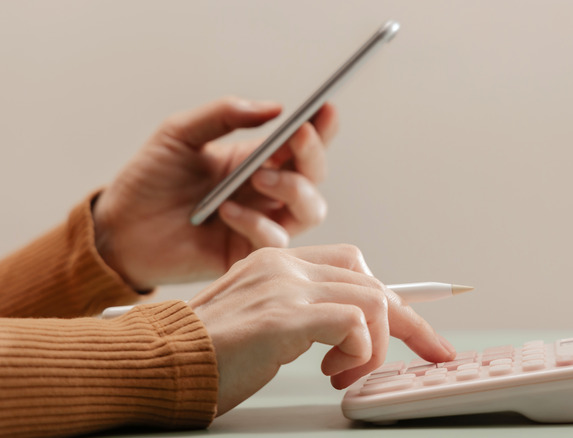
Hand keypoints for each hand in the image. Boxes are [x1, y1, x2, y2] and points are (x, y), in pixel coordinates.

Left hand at [93, 96, 337, 289]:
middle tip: (296, 139)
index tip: (325, 109)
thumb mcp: (180, 133)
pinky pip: (275, 240)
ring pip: (310, 210)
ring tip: (260, 177)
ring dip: (294, 189)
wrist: (118, 228)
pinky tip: (228, 211)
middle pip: (314, 176)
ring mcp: (260, 223)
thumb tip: (274, 108)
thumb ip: (224, 115)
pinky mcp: (246, 253)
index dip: (321, 128)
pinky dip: (258, 223)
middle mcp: (265, 192)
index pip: (301, 143)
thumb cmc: (149, 180)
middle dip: (312, 155)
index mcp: (256, 160)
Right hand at [188, 244, 456, 414]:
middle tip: (427, 354)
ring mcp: (285, 287)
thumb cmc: (208, 354)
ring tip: (344, 373)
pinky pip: (355, 322)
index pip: (355, 267)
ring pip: (375, 300)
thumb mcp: (265, 322)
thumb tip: (352, 329)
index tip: (423, 327)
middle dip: (409, 326)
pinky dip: (360, 352)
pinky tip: (333, 372)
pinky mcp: (284, 316)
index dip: (396, 299)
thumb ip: (304, 313)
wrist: (157, 365)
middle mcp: (286, 266)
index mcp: (280, 262)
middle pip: (375, 283)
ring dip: (374, 346)